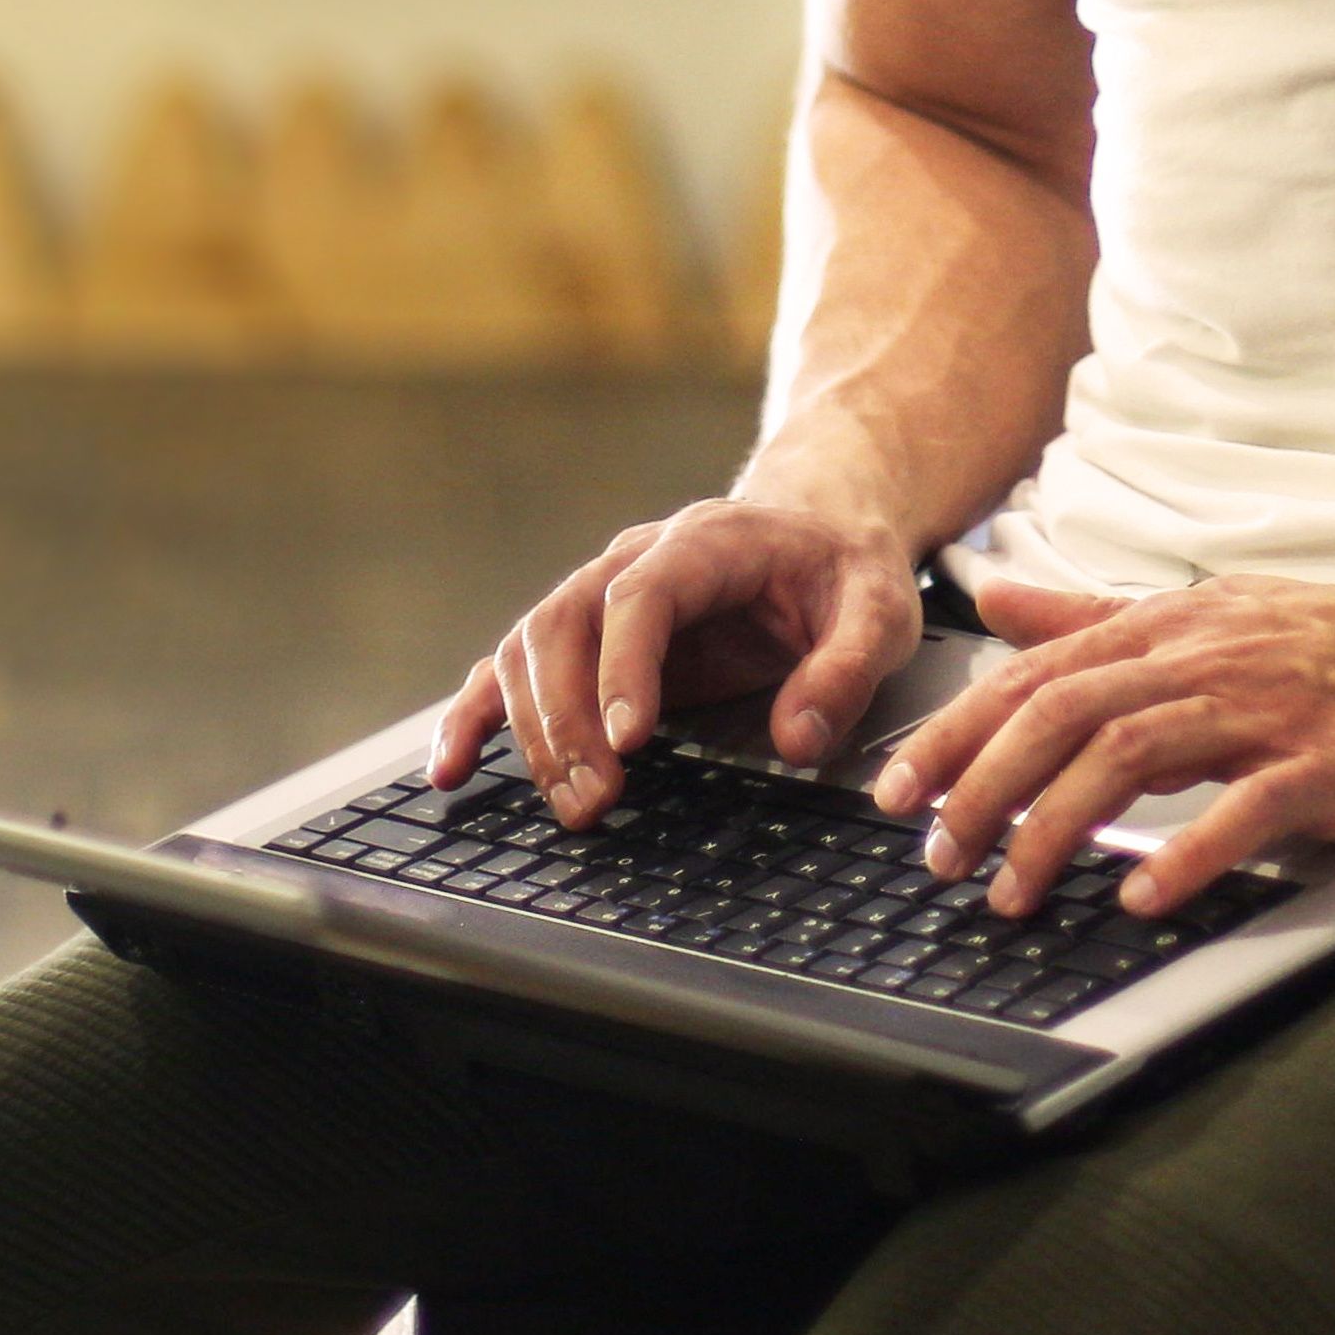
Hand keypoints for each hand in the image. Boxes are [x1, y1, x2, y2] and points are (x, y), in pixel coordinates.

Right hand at [431, 498, 923, 828]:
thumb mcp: (881, 609)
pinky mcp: (588, 638)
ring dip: (534, 730)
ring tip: (574, 805)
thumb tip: (797, 738)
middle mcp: (636, 559)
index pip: (642, 596)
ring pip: (530, 648)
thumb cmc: (846, 570)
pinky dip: (476, 714)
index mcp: (705, 541)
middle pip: (566, 623)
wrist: (818, 528)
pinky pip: (511, 668)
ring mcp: (601, 596)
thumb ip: (847, 669)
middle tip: (598, 798)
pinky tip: (453, 768)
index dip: (625, 666)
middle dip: (569, 716)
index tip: (631, 738)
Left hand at [870, 566, 1334, 920]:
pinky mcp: (1332, 763)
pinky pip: (1250, 807)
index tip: (898, 791)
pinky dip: (1191, 851)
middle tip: (938, 856)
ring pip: (1135, 754)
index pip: (1037, 674)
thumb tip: (996, 595)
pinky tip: (1147, 895)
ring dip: (1060, 827)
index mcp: (1172, 626)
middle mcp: (1208, 657)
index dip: (957, 732)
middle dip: (984, 786)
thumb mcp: (1209, 612)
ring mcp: (1270, 709)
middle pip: (1066, 712)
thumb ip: (1094, 615)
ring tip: (1015, 890)